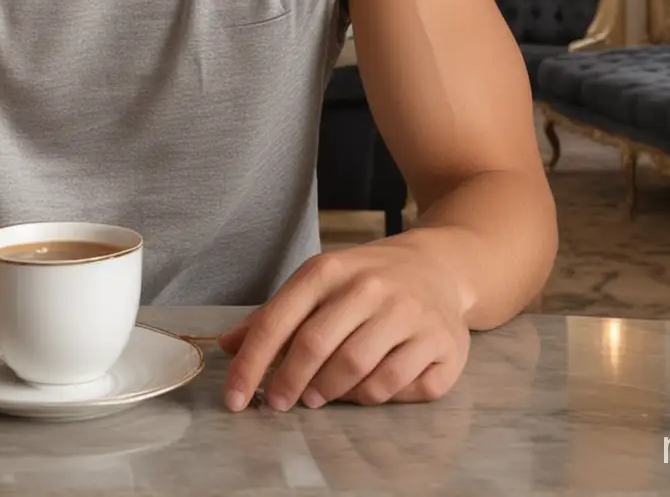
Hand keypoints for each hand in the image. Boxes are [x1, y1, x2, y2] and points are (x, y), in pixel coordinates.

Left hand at [219, 236, 469, 410]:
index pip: (278, 320)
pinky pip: (396, 386)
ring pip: (356, 370)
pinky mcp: (441, 343)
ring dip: (329, 392)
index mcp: (329, 270)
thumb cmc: (367, 280)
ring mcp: (409, 315)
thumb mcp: (319, 283)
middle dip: (288, 383)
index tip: (234, 397)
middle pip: (315, 346)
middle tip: (278, 402)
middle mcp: (370, 288)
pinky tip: (362, 391)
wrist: (439, 266)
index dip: (251, 364)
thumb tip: (227, 346)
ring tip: (317, 396)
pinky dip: (372, 397)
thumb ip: (274, 315)